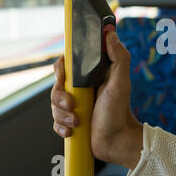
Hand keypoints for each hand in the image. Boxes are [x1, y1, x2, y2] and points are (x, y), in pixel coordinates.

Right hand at [51, 31, 142, 168]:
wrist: (117, 141)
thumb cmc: (120, 111)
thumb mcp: (121, 81)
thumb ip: (118, 57)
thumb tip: (110, 34)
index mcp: (91, 77)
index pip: (68, 65)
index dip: (61, 69)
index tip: (64, 75)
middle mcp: (82, 90)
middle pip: (56, 86)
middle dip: (60, 97)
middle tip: (73, 104)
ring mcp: (75, 106)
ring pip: (54, 105)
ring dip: (62, 114)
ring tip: (77, 121)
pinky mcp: (71, 122)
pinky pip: (55, 121)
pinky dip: (61, 126)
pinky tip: (72, 130)